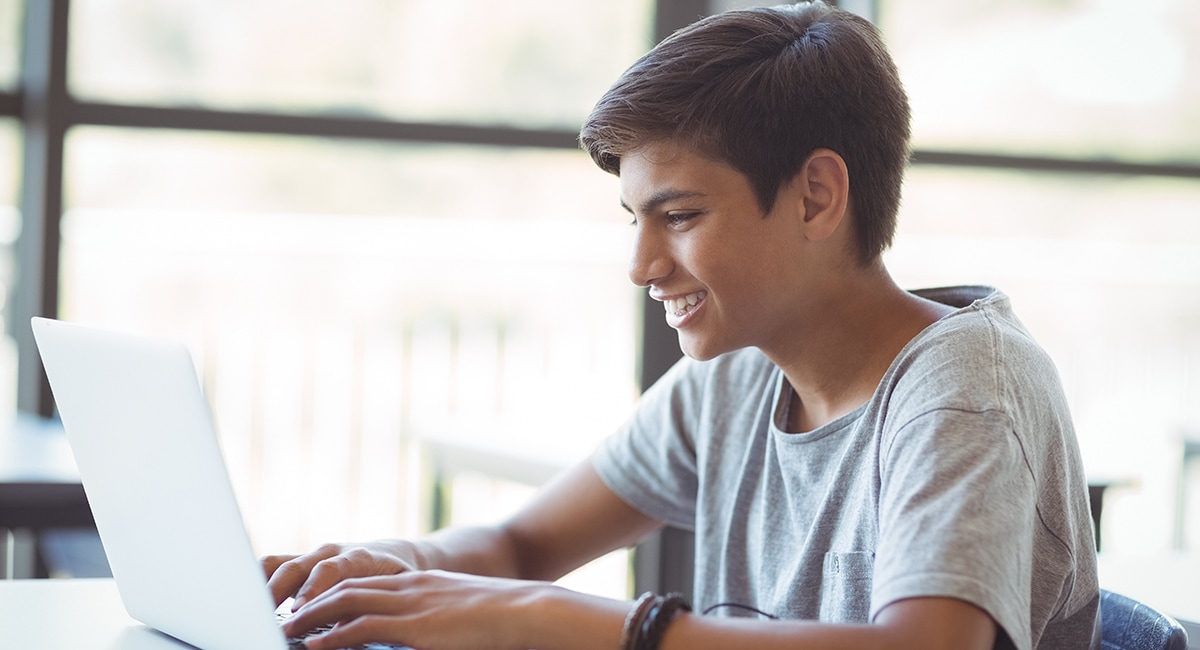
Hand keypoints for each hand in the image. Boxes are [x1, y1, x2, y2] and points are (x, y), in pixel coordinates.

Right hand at [261, 541, 419, 609]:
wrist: (397, 554)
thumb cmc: (398, 576)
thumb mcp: (395, 590)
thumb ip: (371, 604)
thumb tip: (348, 627)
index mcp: (359, 557)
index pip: (331, 569)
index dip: (313, 589)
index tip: (299, 610)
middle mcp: (332, 551)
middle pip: (297, 566)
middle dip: (279, 591)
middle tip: (265, 616)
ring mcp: (314, 554)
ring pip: (280, 563)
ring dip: (263, 585)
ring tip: (251, 610)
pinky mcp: (302, 560)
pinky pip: (275, 565)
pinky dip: (260, 579)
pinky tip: (252, 601)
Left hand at [282, 569, 550, 649]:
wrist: (526, 611)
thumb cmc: (501, 617)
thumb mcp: (459, 610)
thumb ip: (432, 616)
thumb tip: (422, 632)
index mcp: (419, 583)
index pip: (364, 581)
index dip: (333, 592)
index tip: (309, 603)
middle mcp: (409, 588)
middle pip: (346, 587)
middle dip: (312, 601)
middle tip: (284, 615)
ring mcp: (411, 605)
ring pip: (346, 605)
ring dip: (311, 618)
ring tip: (286, 630)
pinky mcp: (415, 628)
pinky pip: (363, 629)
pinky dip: (334, 636)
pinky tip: (315, 646)